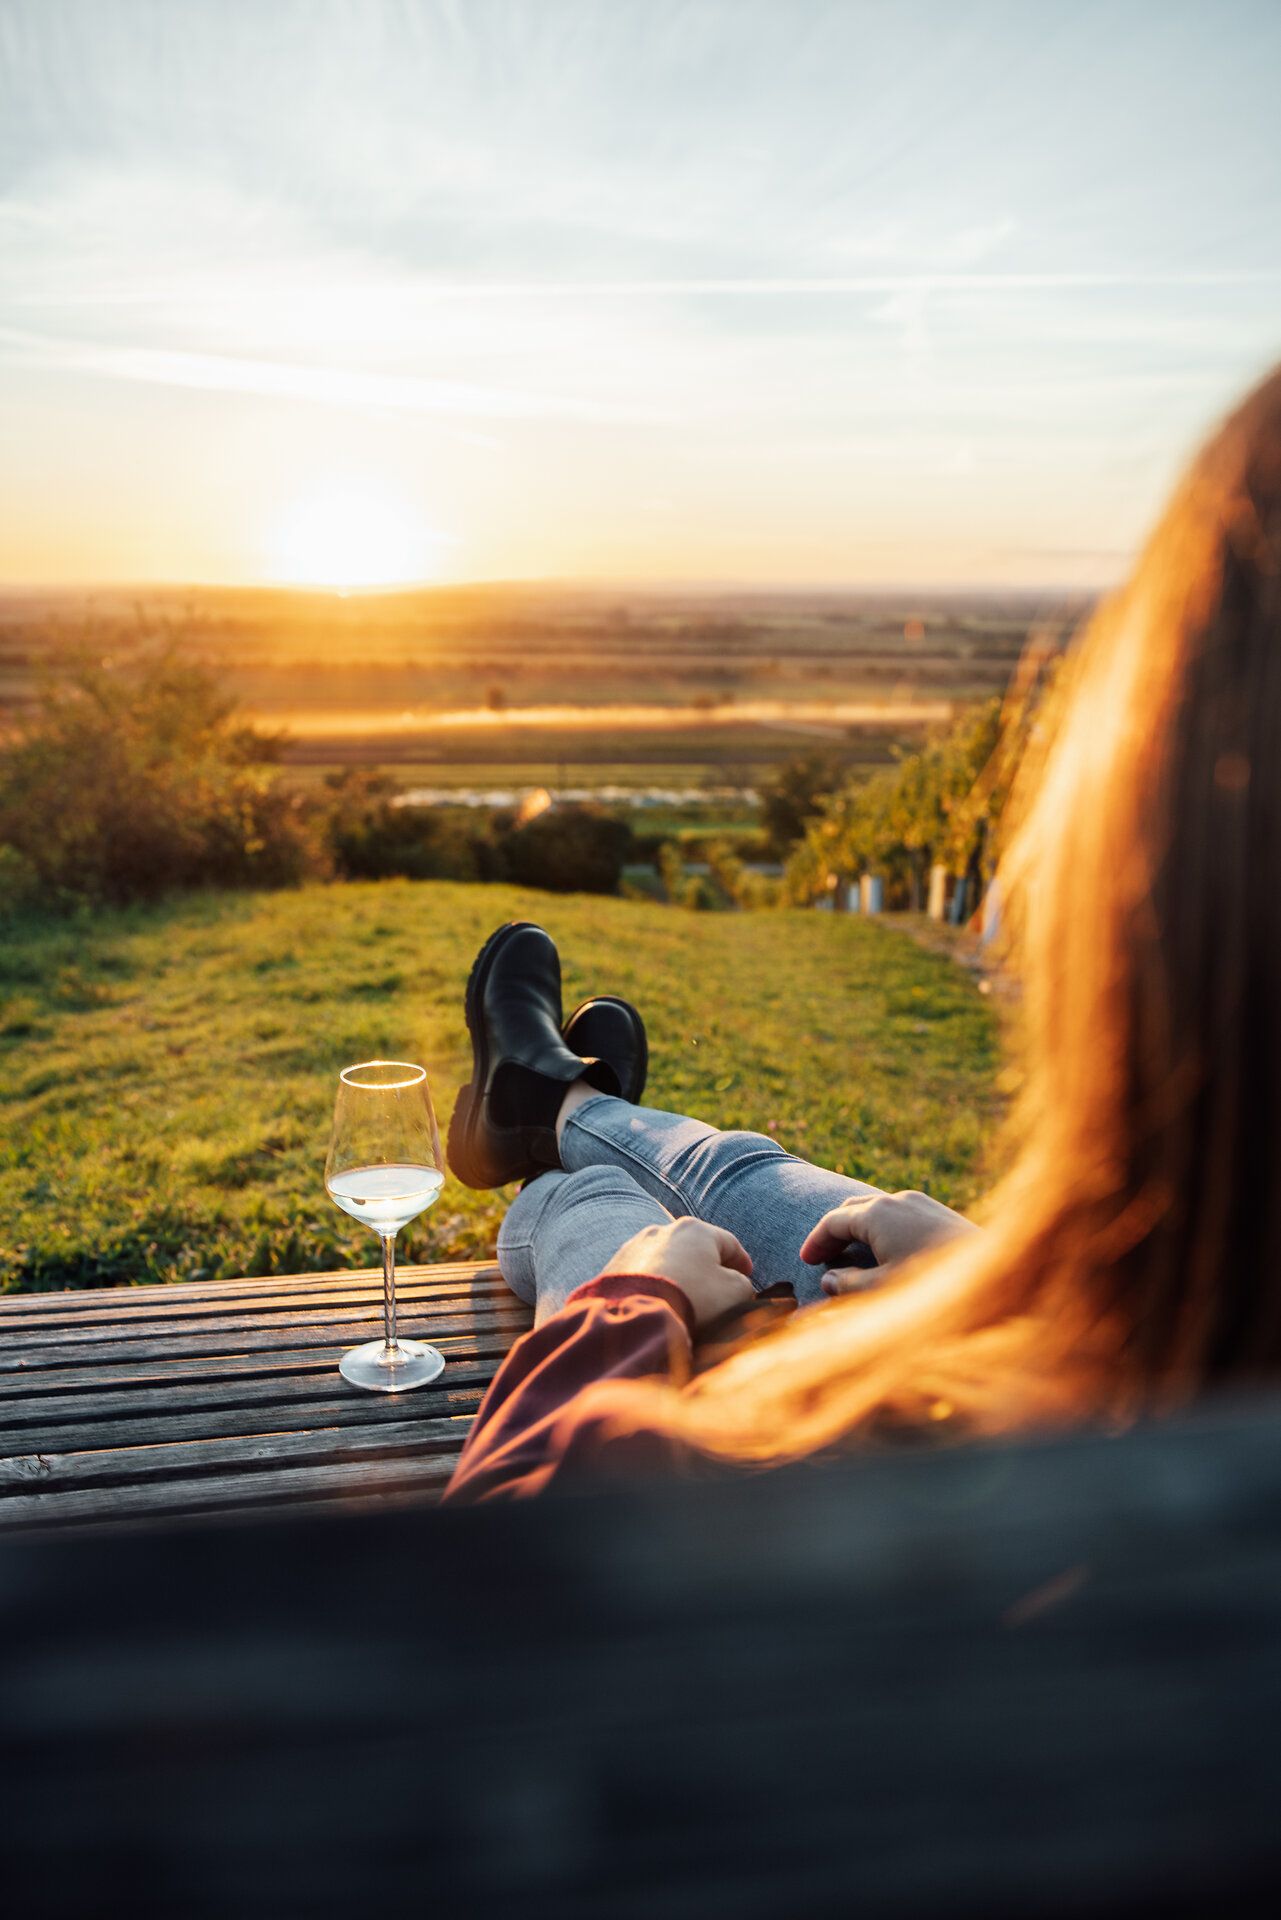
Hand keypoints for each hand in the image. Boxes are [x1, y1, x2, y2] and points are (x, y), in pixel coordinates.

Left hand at [599, 1217, 754, 1332]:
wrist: (635, 1317)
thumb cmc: (693, 1299)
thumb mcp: (735, 1293)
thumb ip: (743, 1284)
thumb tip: (737, 1285)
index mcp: (696, 1229)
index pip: (728, 1243)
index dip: (741, 1261)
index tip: (747, 1275)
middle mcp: (662, 1230)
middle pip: (694, 1249)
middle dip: (707, 1268)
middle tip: (717, 1289)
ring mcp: (633, 1247)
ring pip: (665, 1261)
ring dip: (678, 1275)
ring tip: (684, 1299)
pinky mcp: (613, 1268)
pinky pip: (642, 1276)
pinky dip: (654, 1286)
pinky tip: (658, 1303)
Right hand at [800, 1189, 978, 1295]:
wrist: (996, 1273)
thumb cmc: (935, 1285)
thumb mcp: (883, 1289)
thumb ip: (850, 1284)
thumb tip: (829, 1280)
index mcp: (875, 1214)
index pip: (833, 1221)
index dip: (816, 1241)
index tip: (805, 1261)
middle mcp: (895, 1199)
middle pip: (853, 1209)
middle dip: (835, 1232)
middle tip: (823, 1257)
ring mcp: (920, 1202)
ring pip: (877, 1210)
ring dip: (859, 1230)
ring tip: (852, 1256)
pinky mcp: (938, 1211)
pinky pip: (899, 1214)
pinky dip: (882, 1229)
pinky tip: (887, 1252)